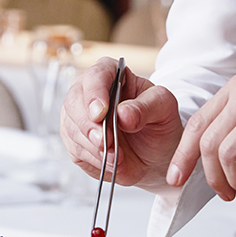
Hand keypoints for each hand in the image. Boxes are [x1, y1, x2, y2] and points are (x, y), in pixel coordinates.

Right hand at [60, 57, 183, 187]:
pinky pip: (75, 149)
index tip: (100, 113)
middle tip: (106, 143)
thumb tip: (123, 114)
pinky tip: (111, 162)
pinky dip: (93, 159)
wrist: (155, 153)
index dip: (94, 93)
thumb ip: (146, 107)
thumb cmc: (158, 122)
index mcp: (111, 73)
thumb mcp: (164, 108)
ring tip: (118, 157)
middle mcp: (88, 91)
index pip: (95, 75)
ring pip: (71, 127)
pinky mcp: (75, 140)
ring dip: (93, 146)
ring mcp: (78, 116)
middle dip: (88, 125)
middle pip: (73, 102)